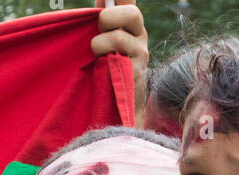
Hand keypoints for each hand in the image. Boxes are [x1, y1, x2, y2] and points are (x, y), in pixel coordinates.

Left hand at [92, 3, 147, 121]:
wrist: (121, 100)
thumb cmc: (109, 63)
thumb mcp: (106, 36)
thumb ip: (104, 16)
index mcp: (132, 22)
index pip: (130, 0)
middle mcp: (141, 35)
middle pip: (132, 12)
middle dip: (108, 18)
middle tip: (99, 30)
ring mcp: (141, 54)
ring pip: (119, 37)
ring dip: (99, 44)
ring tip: (96, 55)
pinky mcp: (137, 73)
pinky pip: (117, 60)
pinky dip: (104, 61)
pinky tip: (103, 66)